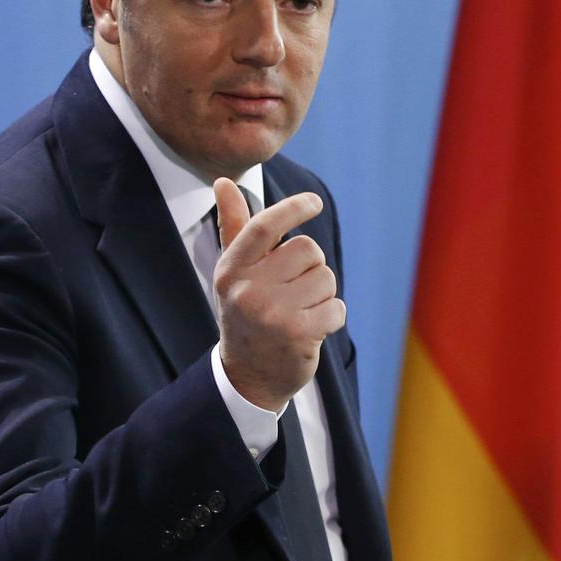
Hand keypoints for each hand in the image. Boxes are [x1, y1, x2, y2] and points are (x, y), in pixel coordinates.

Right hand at [212, 178, 345, 409]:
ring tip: (300, 313)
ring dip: (322, 296)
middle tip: (293, 292)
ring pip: (326, 278)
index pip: (264, 226)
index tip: (314, 202)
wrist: (248, 378)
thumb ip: (235, 227)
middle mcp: (247, 289)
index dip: (292, 208)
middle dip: (311, 268)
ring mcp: (272, 313)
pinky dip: (332, 318)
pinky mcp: (298, 334)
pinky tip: (311, 332)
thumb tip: (224, 182)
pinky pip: (337, 307)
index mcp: (231, 269)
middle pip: (308, 250)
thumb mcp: (234, 272)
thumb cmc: (246, 314)